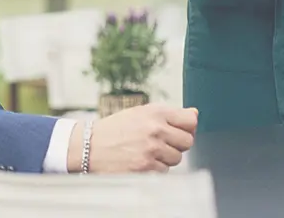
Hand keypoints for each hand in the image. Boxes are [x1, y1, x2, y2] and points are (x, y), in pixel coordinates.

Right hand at [68, 103, 198, 173]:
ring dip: (165, 158)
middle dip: (177, 144)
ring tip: (147, 152)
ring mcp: (151, 150)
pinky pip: (164, 171)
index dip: (187, 127)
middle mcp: (155, 129)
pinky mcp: (145, 168)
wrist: (89, 146)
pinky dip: (155, 169)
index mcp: (156, 112)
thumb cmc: (116, 129)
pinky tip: (140, 161)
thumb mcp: (141, 112)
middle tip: (160, 143)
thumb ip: (169, 114)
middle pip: (188, 142)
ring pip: (177, 158)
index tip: (179, 130)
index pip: (191, 121)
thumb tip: (195, 114)